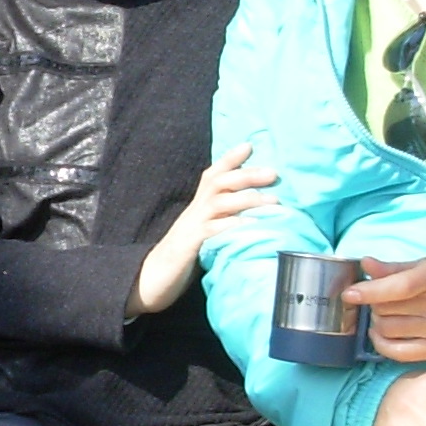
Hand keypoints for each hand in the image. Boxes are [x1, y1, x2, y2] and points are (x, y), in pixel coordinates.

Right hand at [128, 146, 279, 316]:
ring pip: (217, 203)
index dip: (229, 159)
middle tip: (273, 173)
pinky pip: (210, 231)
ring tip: (272, 201)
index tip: (249, 145)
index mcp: (198, 207)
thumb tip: (251, 213)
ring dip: (246, 199)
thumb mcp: (203, 233)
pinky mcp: (188, 246)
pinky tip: (250, 225)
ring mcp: (190, 228)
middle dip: (246, 175)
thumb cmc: (183, 257)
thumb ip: (220, 220)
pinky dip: (231, 225)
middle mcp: (194, 211)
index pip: (212, 176)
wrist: (151, 280)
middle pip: (218, 183)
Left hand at [347, 252, 425, 361]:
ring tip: (387, 313)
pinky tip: (381, 332)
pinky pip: (398, 351)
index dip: (371, 290)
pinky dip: (381, 342)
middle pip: (388, 309)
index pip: (400, 287)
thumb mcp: (424, 265)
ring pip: (388, 329)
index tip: (349, 294)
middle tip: (381, 299)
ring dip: (377, 321)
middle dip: (375, 303)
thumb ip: (393, 268)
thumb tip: (365, 264)